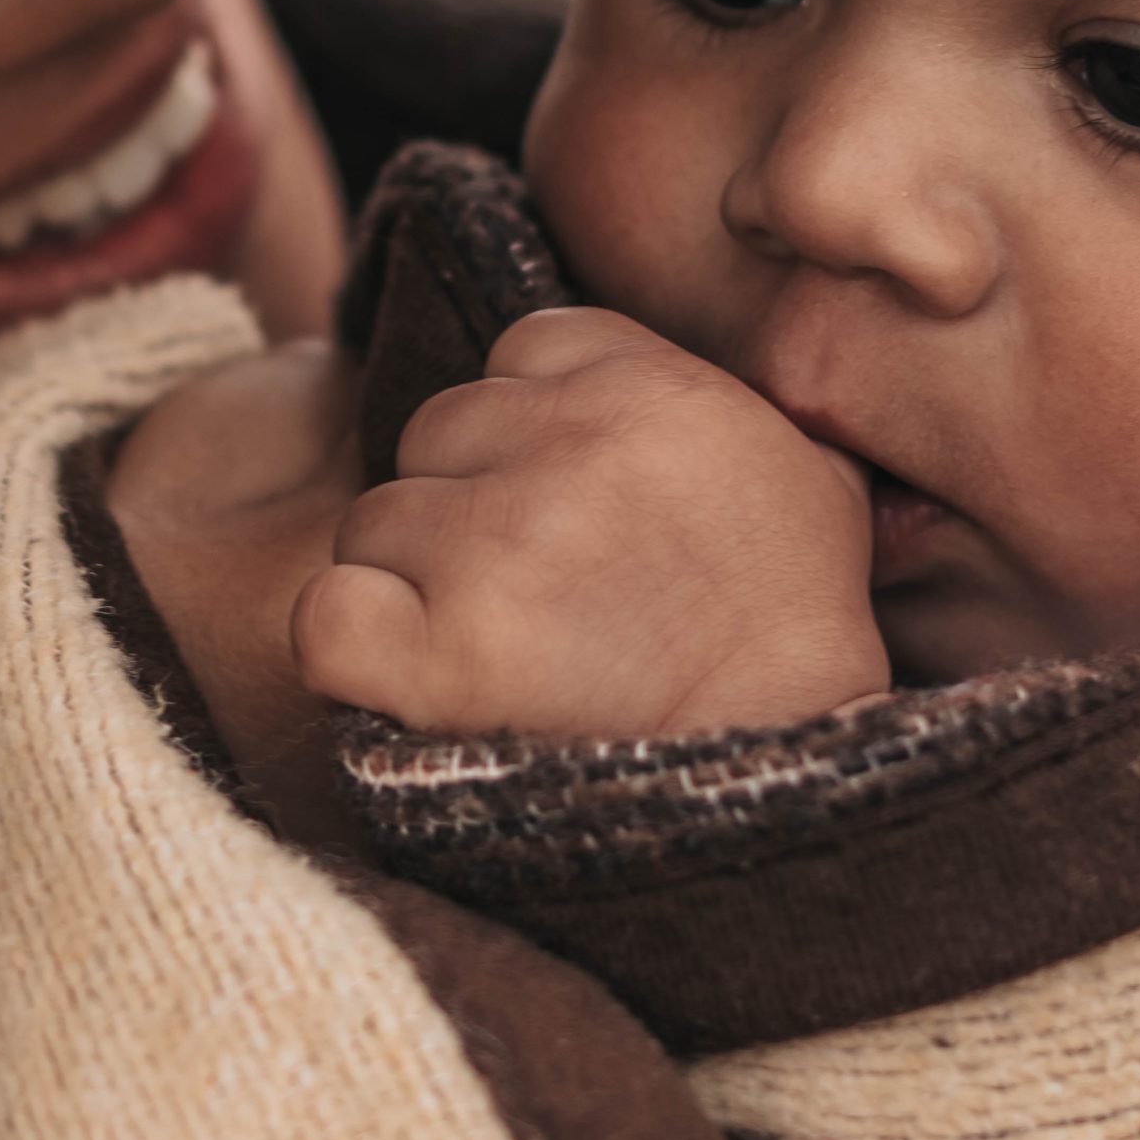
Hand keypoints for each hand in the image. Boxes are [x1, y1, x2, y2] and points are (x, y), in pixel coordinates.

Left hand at [291, 308, 889, 741]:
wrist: (783, 788)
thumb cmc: (797, 643)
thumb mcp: (814, 486)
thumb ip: (732, 411)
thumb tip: (695, 380)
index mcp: (651, 388)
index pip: (524, 351)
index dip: (528, 431)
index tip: (565, 505)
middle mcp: (570, 444)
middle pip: (437, 433)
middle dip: (464, 510)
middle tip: (530, 600)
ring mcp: (498, 543)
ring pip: (373, 525)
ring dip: (410, 589)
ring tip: (497, 659)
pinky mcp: (441, 650)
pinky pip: (325, 615)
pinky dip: (349, 652)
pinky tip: (407, 684)